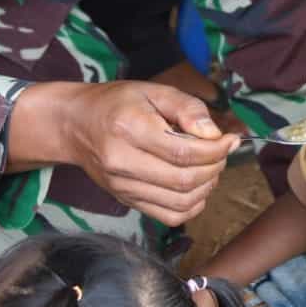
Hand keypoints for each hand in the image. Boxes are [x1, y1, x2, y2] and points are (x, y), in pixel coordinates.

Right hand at [70, 81, 238, 224]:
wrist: (75, 124)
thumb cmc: (115, 103)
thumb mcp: (151, 90)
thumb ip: (186, 107)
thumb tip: (215, 134)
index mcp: (129, 127)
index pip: (183, 151)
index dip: (215, 149)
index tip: (229, 140)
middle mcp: (122, 162)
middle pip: (184, 180)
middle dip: (214, 167)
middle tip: (221, 151)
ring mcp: (122, 186)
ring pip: (180, 202)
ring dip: (207, 187)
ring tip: (210, 167)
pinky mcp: (126, 200)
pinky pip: (169, 216)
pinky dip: (192, 206)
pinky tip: (196, 186)